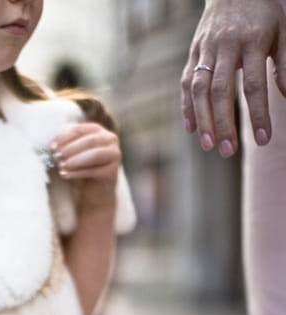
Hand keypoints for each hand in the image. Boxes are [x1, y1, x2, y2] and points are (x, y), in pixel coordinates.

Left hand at [50, 122, 120, 209]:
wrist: (93, 191)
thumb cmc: (80, 168)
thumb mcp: (72, 154)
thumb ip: (65, 146)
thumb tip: (51, 146)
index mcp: (97, 130)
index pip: (79, 129)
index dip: (64, 137)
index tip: (51, 147)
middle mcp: (109, 139)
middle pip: (89, 140)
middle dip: (70, 149)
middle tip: (56, 157)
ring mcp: (114, 154)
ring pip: (94, 155)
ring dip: (75, 160)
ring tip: (60, 166)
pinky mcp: (112, 171)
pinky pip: (94, 171)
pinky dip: (78, 173)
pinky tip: (65, 175)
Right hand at [181, 0, 285, 156]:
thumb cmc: (263, 14)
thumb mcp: (282, 32)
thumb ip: (285, 64)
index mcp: (252, 40)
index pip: (254, 84)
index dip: (258, 114)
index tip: (263, 139)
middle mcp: (225, 45)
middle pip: (221, 91)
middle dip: (224, 123)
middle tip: (228, 152)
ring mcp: (205, 49)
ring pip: (200, 89)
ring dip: (202, 120)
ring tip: (209, 146)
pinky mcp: (193, 52)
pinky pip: (186, 83)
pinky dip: (187, 107)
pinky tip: (190, 129)